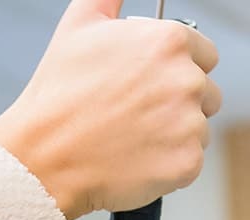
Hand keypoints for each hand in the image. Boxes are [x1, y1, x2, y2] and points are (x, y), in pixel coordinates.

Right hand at [0, 0, 220, 219]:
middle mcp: (187, 79)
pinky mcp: (186, 162)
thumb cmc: (58, 93)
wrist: (44, 156)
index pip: (204, 53)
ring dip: (173, 134)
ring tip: (131, 136)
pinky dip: (168, 164)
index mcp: (169, 41)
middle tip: (135, 113)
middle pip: (206, 92)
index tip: (149, 84)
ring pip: (198, 128)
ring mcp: (190, 124)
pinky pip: (190, 162)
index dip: (175, 68)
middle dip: (177, 102)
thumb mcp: (79, 25)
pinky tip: (135, 158)